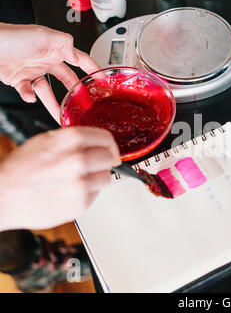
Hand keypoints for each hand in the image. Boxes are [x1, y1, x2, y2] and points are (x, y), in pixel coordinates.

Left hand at [0, 23, 100, 121]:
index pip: (81, 60)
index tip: (104, 80)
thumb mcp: (42, 34)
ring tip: (62, 114)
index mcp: (56, 49)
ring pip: (50, 92)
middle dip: (77, 92)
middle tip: (85, 104)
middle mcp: (47, 60)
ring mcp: (34, 71)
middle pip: (68, 80)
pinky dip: (30, 97)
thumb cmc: (11, 36)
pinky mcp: (20, 80)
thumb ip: (64, 43)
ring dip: (56, 104)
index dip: (94, 69)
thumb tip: (78, 57)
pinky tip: (31, 97)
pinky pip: (30, 92)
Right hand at [0, 127, 120, 230]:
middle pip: (110, 157)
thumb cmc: (20, 170)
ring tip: (81, 178)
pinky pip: (96, 194)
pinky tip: (72, 190)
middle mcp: (77, 160)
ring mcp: (80, 183)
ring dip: (98, 176)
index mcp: (69, 140)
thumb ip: (71, 139)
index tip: (109, 148)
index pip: (105, 137)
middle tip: (97, 164)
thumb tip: (93, 141)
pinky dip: (88, 192)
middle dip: (105, 159)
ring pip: (106, 176)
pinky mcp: (80, 203)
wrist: (3, 196)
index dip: (108, 144)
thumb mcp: (44, 141)